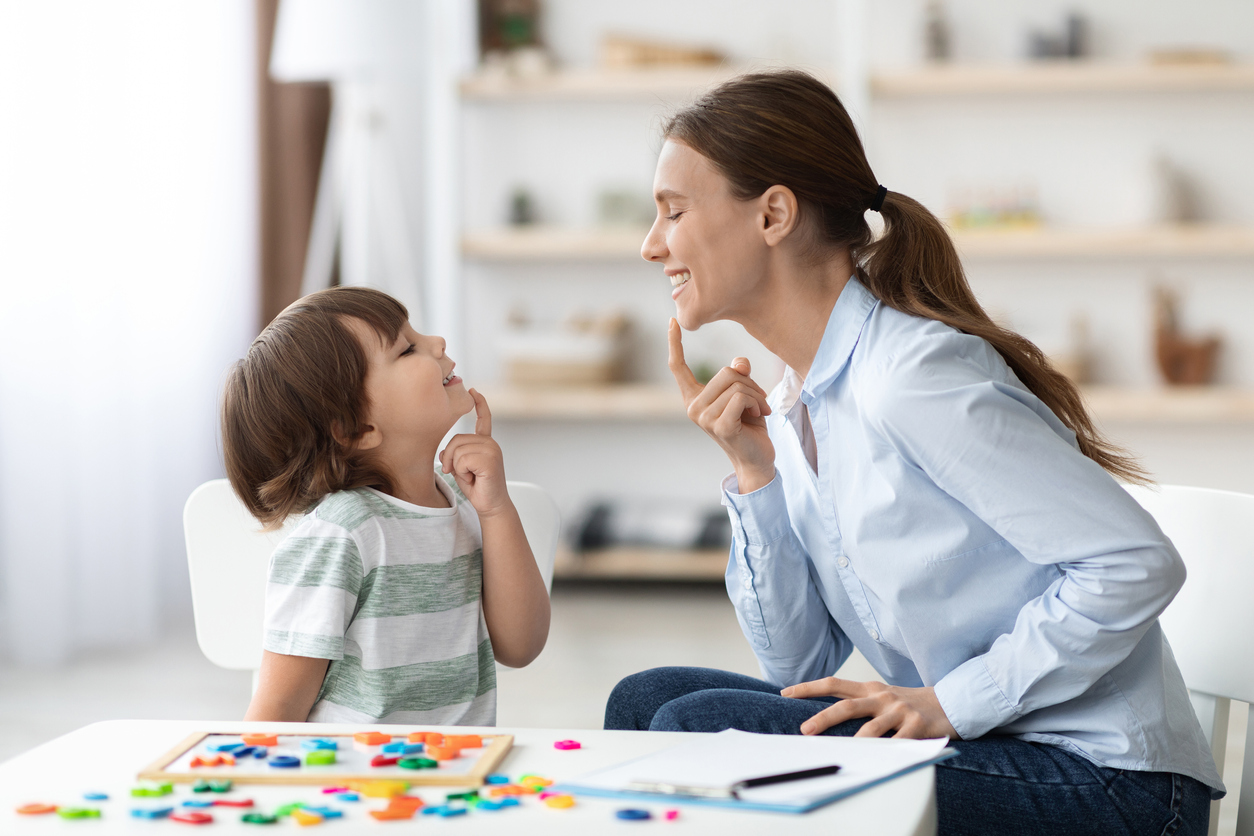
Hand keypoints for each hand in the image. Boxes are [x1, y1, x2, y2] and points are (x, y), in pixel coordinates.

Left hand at [439, 389, 510, 517]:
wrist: (491, 505)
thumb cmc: (477, 487)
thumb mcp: (460, 468)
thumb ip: (453, 455)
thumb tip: (444, 453)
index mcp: (485, 442)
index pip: (484, 419)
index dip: (479, 404)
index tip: (474, 391)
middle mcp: (490, 443)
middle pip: (456, 439)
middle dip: (451, 458)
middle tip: (461, 473)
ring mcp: (492, 449)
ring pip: (458, 451)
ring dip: (457, 467)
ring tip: (471, 476)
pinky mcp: (490, 459)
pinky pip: (463, 459)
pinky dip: (463, 472)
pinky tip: (474, 478)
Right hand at [667, 318, 775, 492]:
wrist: (757, 458)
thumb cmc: (749, 425)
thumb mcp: (744, 394)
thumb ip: (739, 375)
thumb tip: (739, 363)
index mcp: (693, 397)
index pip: (678, 367)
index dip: (674, 343)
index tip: (672, 321)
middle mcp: (693, 407)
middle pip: (725, 373)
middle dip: (749, 383)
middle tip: (757, 400)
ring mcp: (704, 418)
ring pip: (736, 385)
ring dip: (756, 395)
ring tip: (759, 410)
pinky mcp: (719, 426)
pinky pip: (741, 397)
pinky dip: (757, 403)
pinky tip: (760, 416)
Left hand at [781, 678, 958, 739]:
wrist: (950, 702)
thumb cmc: (908, 704)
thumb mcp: (882, 698)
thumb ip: (859, 704)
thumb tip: (825, 718)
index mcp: (870, 689)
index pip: (833, 684)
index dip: (809, 687)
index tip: (786, 693)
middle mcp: (882, 697)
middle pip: (847, 706)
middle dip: (824, 718)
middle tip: (805, 730)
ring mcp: (899, 711)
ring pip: (871, 728)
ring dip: (855, 742)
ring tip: (842, 753)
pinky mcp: (917, 726)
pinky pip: (898, 743)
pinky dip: (887, 753)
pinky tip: (878, 762)